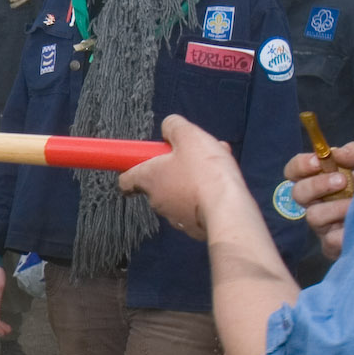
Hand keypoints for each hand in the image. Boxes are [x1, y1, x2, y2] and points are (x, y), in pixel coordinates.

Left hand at [119, 115, 239, 241]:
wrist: (227, 209)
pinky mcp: (193, 228)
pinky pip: (195, 206)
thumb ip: (173, 127)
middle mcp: (157, 200)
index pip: (126, 180)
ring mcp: (174, 216)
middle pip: (158, 182)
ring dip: (192, 179)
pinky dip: (204, 195)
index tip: (137, 163)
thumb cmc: (205, 173)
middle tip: (191, 157)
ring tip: (214, 167)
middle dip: (174, 167)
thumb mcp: (188, 136)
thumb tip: (168, 126)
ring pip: (179, 193)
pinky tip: (221, 185)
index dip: (131, 168)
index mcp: (149, 178)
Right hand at [284, 141, 353, 261]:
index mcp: (322, 180)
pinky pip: (330, 240)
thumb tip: (336, 153)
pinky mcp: (334, 246)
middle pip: (298, 193)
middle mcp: (319, 202)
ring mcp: (324, 226)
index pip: (295, 172)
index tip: (317, 161)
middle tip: (342, 181)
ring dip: (335, 208)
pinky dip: (345, 232)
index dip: (300, 166)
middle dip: (317, 185)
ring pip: (313, 216)